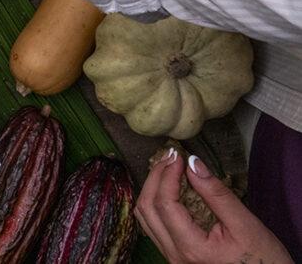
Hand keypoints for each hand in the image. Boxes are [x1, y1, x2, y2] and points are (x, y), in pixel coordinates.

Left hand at [135, 149, 291, 262]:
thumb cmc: (263, 259)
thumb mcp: (245, 224)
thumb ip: (216, 194)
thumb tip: (193, 164)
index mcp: (191, 248)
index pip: (165, 204)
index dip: (168, 175)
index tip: (178, 156)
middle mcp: (175, 255)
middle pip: (148, 209)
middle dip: (156, 178)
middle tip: (170, 157)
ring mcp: (173, 257)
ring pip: (146, 218)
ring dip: (152, 190)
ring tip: (167, 169)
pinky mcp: (176, 255)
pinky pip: (154, 226)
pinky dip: (156, 204)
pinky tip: (168, 189)